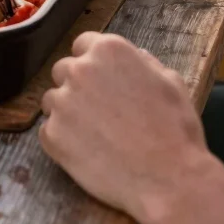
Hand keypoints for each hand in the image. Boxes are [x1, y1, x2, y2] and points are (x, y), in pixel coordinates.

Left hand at [39, 33, 210, 223]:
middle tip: (98, 111)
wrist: (168, 179)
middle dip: (77, 86)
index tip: (101, 81)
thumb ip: (145, 63)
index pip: (83, 44)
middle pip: (64, 70)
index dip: (92, 63)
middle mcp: (79, 70)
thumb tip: (135, 55)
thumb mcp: (170, 82)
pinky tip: (86, 152)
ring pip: (52, 100)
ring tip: (93, 135)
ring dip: (67, 112)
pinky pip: (48, 131)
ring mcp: (62, 102)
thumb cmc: (175, 129)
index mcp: (108, 50)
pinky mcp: (52, 134)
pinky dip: (61, 140)